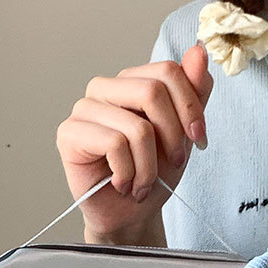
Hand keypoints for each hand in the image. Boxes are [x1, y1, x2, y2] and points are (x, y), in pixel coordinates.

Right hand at [56, 45, 213, 243]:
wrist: (130, 215)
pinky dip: (128, 172)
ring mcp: (84, 109)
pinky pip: (114, 144)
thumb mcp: (184, 134)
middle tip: (175, 163)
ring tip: (144, 183)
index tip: (199, 140)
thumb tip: (198, 51)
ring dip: (149, 166)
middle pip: (152, 91)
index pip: (167, 71)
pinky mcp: (69, 134)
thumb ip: (194, 93)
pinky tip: (123, 184)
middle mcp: (105, 89)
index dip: (190, 107)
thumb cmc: (153, 174)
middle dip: (173, 136)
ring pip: (136, 126)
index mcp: (132, 82)